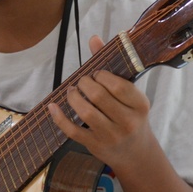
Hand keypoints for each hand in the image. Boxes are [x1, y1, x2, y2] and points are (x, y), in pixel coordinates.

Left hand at [48, 35, 153, 167]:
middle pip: (99, 96)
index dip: (101, 76)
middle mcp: (128, 121)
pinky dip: (59, 118)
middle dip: (85, 84)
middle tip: (82, 82)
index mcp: (140, 104)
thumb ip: (112, 66)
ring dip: (73, 97)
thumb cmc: (130, 115)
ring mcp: (111, 136)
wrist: (135, 152)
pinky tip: (52, 107)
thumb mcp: (129, 93)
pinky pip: (73, 131)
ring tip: (72, 91)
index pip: (118, 85)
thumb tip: (93, 38)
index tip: (96, 74)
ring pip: (86, 113)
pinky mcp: (95, 146)